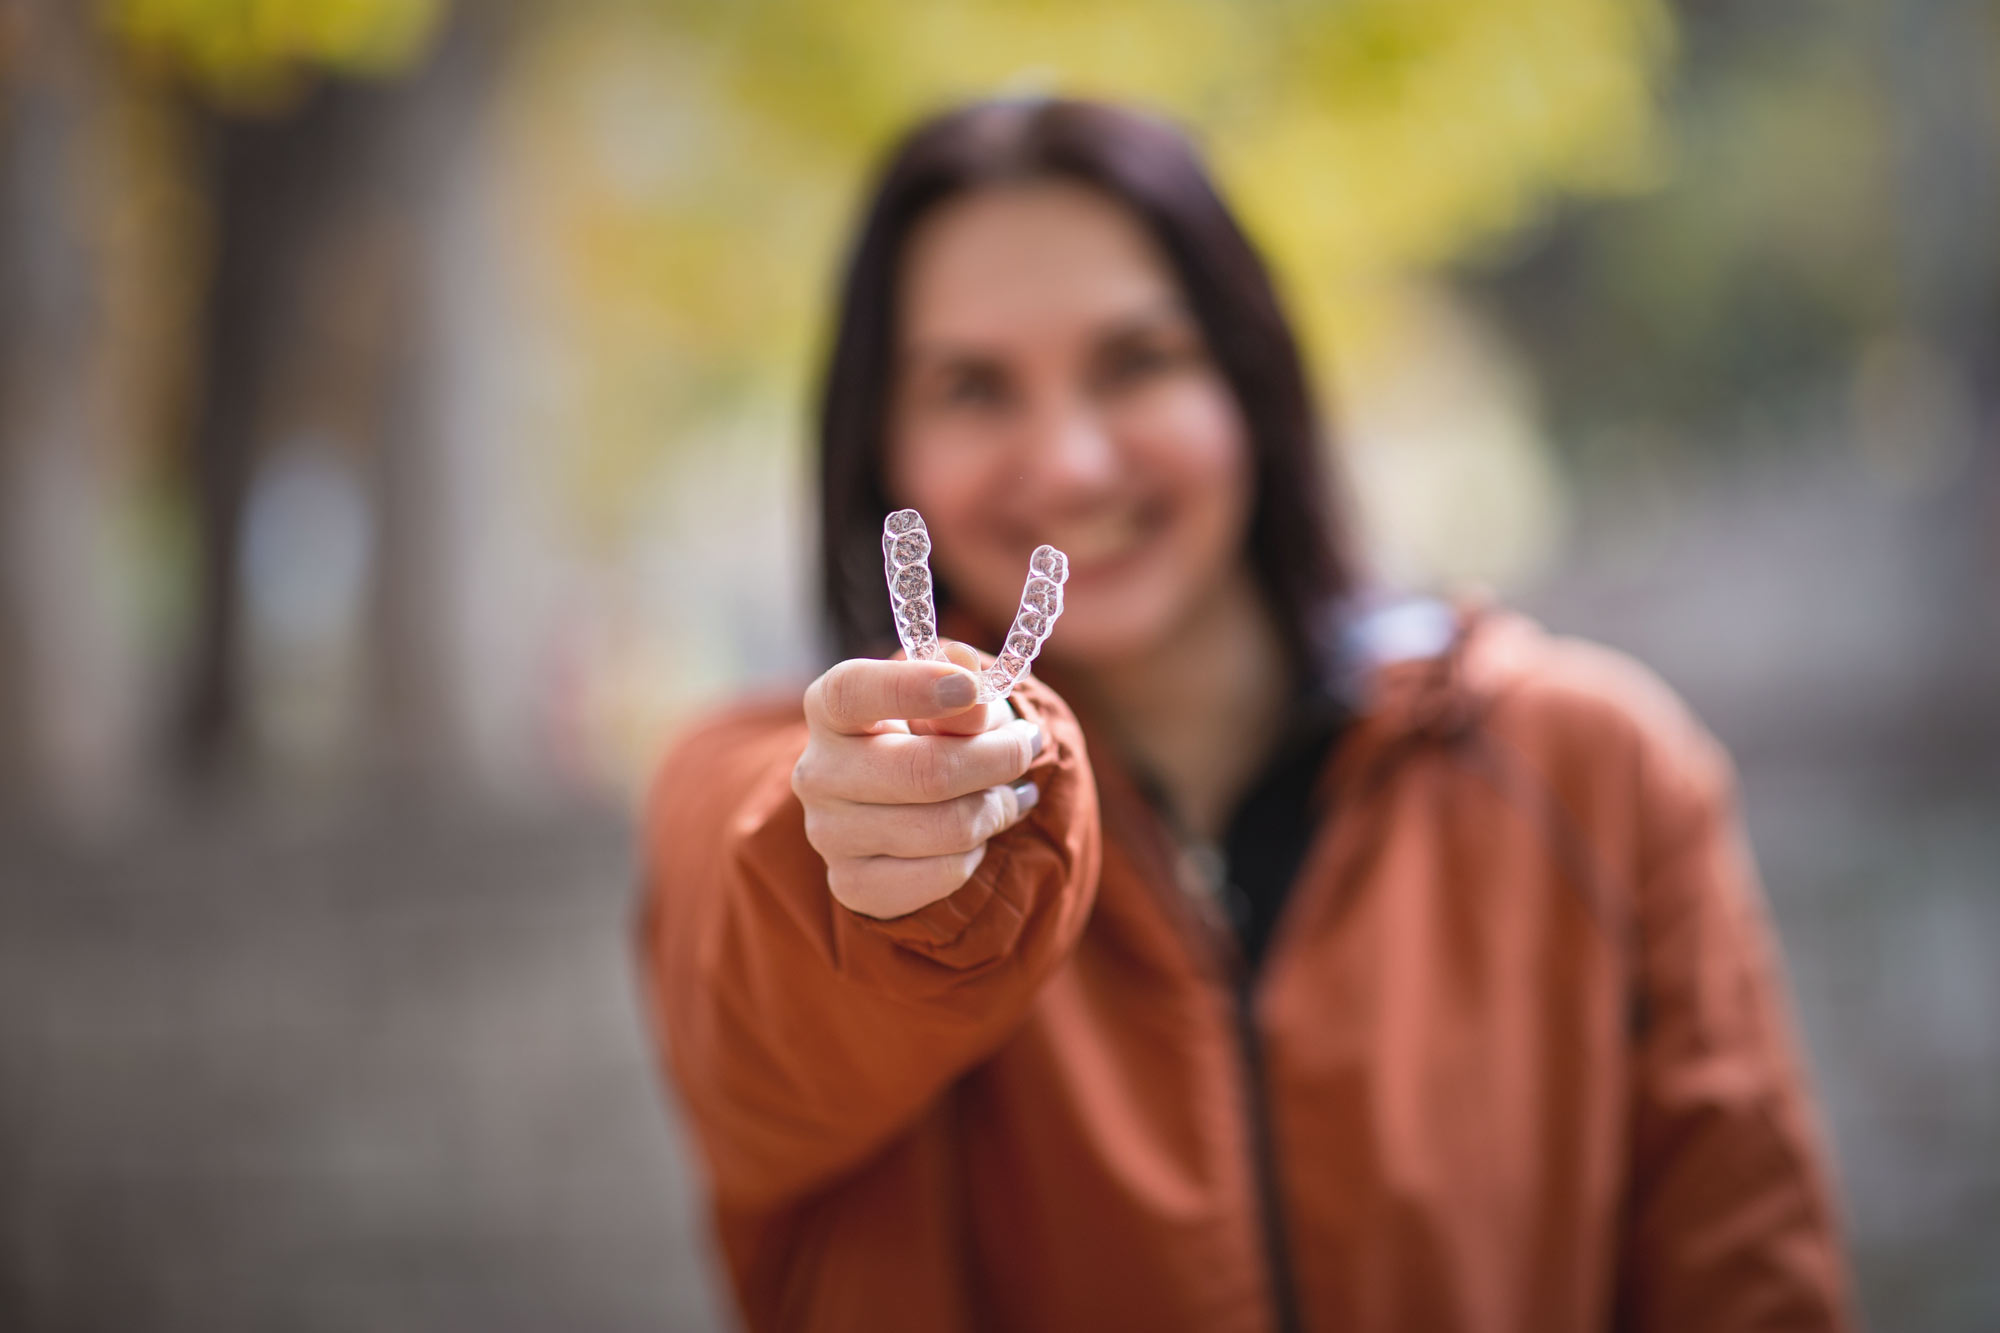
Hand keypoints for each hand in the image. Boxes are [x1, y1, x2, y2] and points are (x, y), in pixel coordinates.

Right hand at [792, 642, 1044, 919]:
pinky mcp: (853, 883)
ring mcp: (829, 833)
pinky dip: (976, 852)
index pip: (854, 692)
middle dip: (997, 758)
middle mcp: (817, 771)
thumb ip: (965, 693)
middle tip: (1025, 744)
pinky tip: (975, 833)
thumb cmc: (934, 733)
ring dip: (995, 807)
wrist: (907, 803)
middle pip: (926, 772)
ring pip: (947, 827)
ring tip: (1003, 792)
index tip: (969, 687)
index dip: (912, 687)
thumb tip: (974, 703)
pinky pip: (944, 873)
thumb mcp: (955, 700)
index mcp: (830, 707)